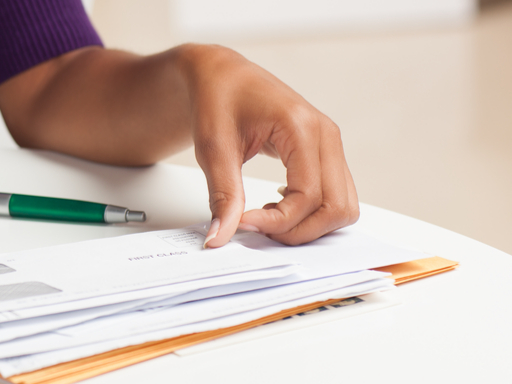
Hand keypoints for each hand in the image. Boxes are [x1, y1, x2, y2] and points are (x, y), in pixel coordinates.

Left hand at [182, 45, 358, 247]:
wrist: (221, 75)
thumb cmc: (217, 99)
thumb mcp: (212, 149)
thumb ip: (222, 195)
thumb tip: (220, 237)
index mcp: (301, 128)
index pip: (308, 196)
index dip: (277, 221)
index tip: (242, 224)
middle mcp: (325, 136)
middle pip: (337, 207)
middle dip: (298, 230)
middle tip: (257, 227)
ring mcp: (330, 144)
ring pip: (342, 206)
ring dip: (308, 224)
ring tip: (266, 216)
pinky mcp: (324, 153)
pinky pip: (334, 195)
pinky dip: (310, 212)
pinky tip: (276, 205)